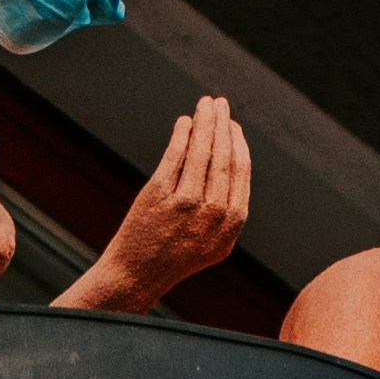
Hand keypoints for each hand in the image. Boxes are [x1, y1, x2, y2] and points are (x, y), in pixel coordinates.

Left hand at [74, 94, 250, 307]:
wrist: (138, 274)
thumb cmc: (176, 253)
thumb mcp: (214, 240)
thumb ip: (227, 207)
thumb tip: (230, 154)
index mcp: (231, 224)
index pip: (241, 171)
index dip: (238, 143)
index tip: (233, 125)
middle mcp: (212, 214)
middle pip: (223, 156)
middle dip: (223, 124)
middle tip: (220, 104)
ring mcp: (185, 204)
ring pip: (201, 151)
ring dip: (205, 122)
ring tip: (205, 105)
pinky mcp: (158, 195)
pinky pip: (176, 155)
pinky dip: (182, 133)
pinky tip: (184, 122)